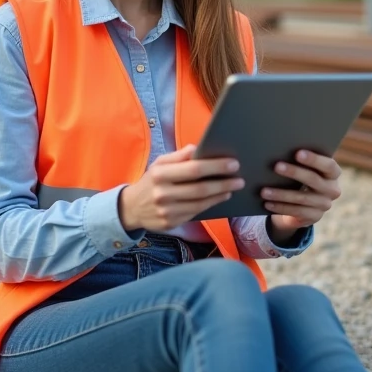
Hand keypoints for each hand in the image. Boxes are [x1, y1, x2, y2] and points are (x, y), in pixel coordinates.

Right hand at [119, 145, 243, 231]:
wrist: (131, 208)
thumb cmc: (151, 181)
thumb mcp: (159, 164)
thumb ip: (179, 156)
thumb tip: (199, 148)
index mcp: (160, 174)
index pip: (193, 169)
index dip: (215, 167)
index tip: (233, 164)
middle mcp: (162, 193)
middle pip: (200, 189)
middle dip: (223, 183)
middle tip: (239, 179)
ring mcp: (166, 211)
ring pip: (201, 203)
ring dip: (220, 195)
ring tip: (232, 188)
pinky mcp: (171, 223)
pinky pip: (196, 213)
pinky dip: (210, 205)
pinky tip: (219, 198)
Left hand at [263, 150, 342, 240]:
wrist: (304, 204)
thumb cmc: (302, 178)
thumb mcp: (305, 169)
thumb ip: (300, 161)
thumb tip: (280, 151)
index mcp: (333, 173)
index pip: (329, 165)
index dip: (315, 159)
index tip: (298, 153)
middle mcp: (332, 190)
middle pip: (314, 180)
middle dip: (294, 172)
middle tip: (276, 166)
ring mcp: (324, 205)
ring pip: (302, 198)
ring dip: (281, 194)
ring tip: (264, 191)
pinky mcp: (314, 217)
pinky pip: (296, 212)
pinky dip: (280, 207)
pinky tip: (267, 203)